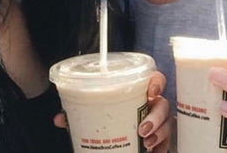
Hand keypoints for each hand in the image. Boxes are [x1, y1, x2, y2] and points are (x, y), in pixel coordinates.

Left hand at [54, 71, 171, 151]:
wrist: (117, 141)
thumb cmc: (110, 118)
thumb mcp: (95, 114)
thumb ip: (79, 113)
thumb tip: (59, 118)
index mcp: (139, 92)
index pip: (156, 80)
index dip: (157, 82)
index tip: (150, 91)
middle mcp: (152, 106)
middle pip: (164, 104)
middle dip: (156, 116)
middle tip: (142, 129)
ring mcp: (160, 123)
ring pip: (168, 124)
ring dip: (159, 133)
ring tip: (145, 142)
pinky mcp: (162, 141)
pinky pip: (167, 144)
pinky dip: (161, 148)